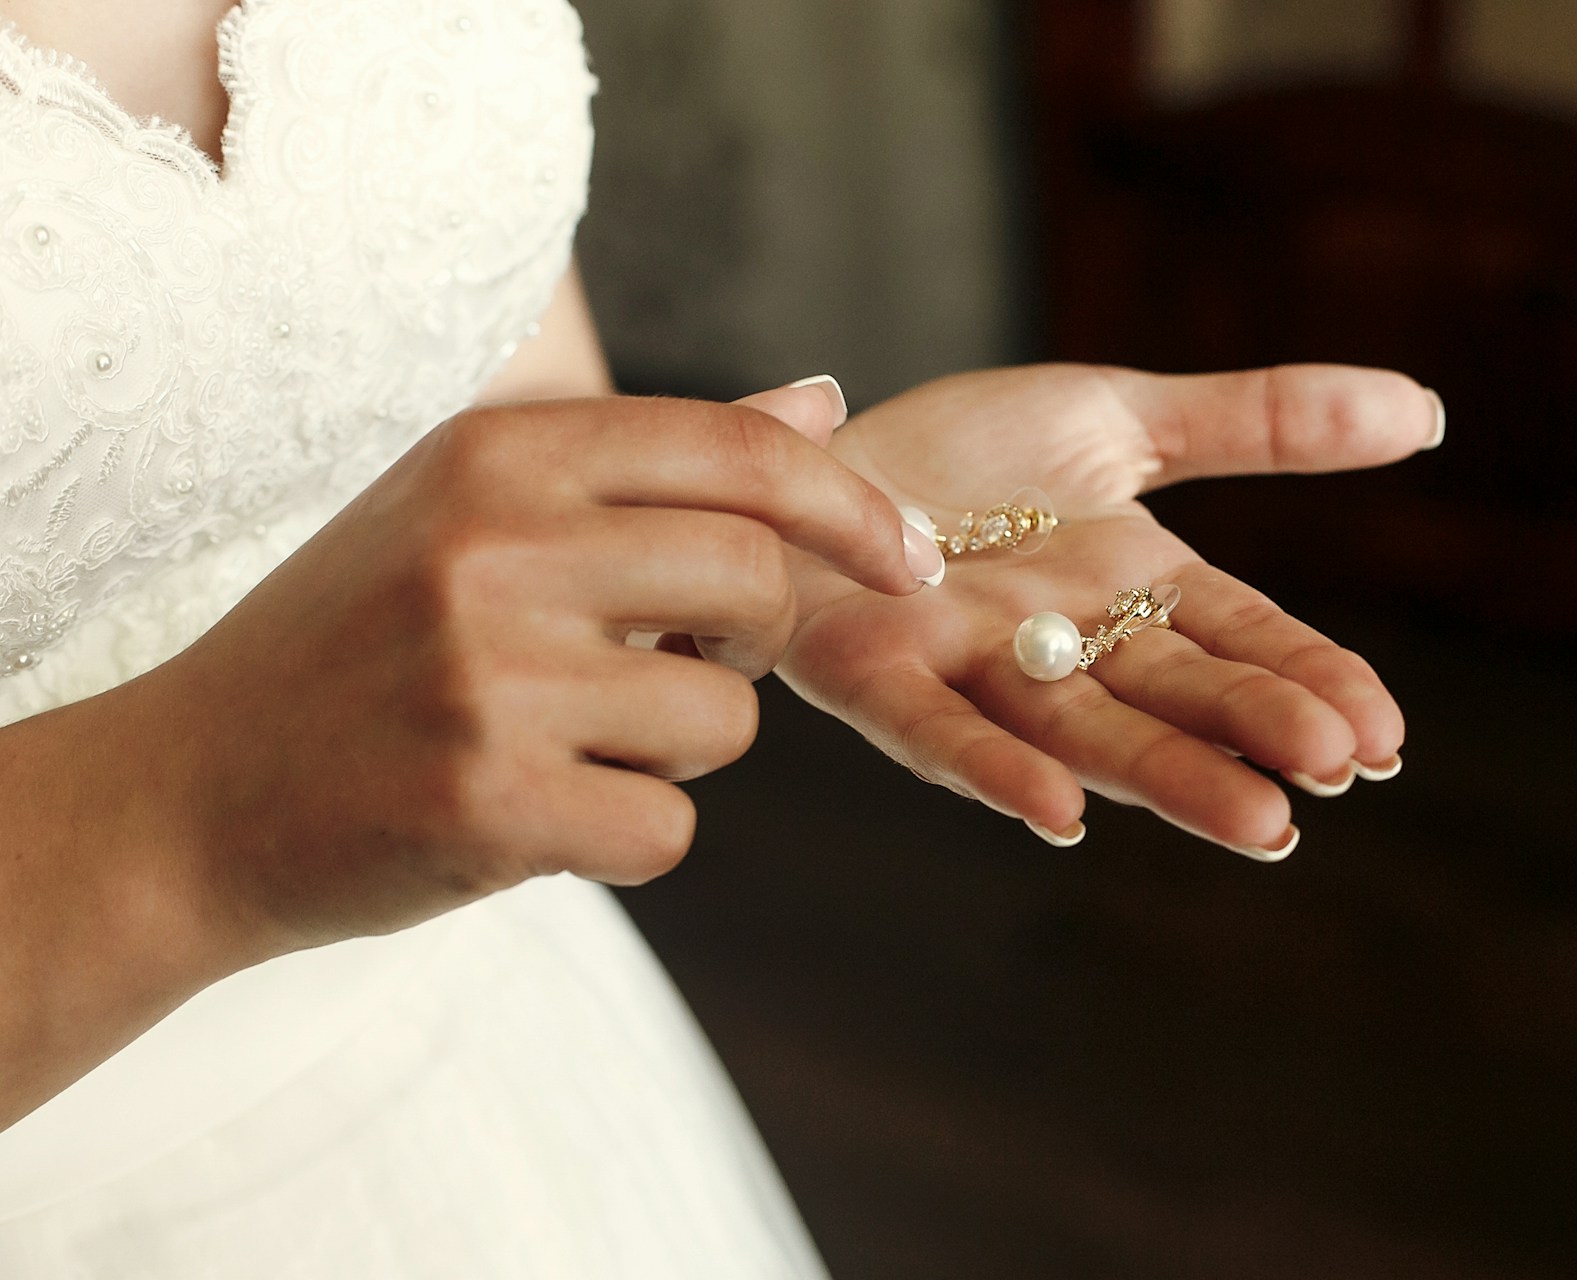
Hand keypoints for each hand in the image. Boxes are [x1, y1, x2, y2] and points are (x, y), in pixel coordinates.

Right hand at [144, 391, 936, 959]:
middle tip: (676, 662)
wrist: (194, 786)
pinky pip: (668, 831)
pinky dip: (630, 835)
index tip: (909, 562)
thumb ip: (656, 461)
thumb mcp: (479, 506)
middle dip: (751, 640)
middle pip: (756, 584)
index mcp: (499, 451)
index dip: (851, 508)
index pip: (740, 450)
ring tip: (568, 738)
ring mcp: (489, 677)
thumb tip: (824, 400)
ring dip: (677, 748)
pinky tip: (538, 812)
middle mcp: (495, 545)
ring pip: (724, 721)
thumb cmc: (362, 637)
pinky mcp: (488, 804)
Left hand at [778, 363, 1441, 858]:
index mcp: (1132, 591)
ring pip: (1081, 730)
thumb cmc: (966, 457)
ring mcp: (974, 669)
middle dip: (1250, 731)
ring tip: (1256, 820)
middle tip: (1335, 772)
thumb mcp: (1121, 418)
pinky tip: (1059, 815)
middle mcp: (1065, 646)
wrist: (817, 456)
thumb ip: (1259, 422)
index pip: (1239, 637)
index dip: (1306, 679)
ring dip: (1164, 774)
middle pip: (1172, 693)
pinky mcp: (880, 674)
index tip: (1382, 734)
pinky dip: (998, 770)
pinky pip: (941, 731)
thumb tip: (1428, 413)